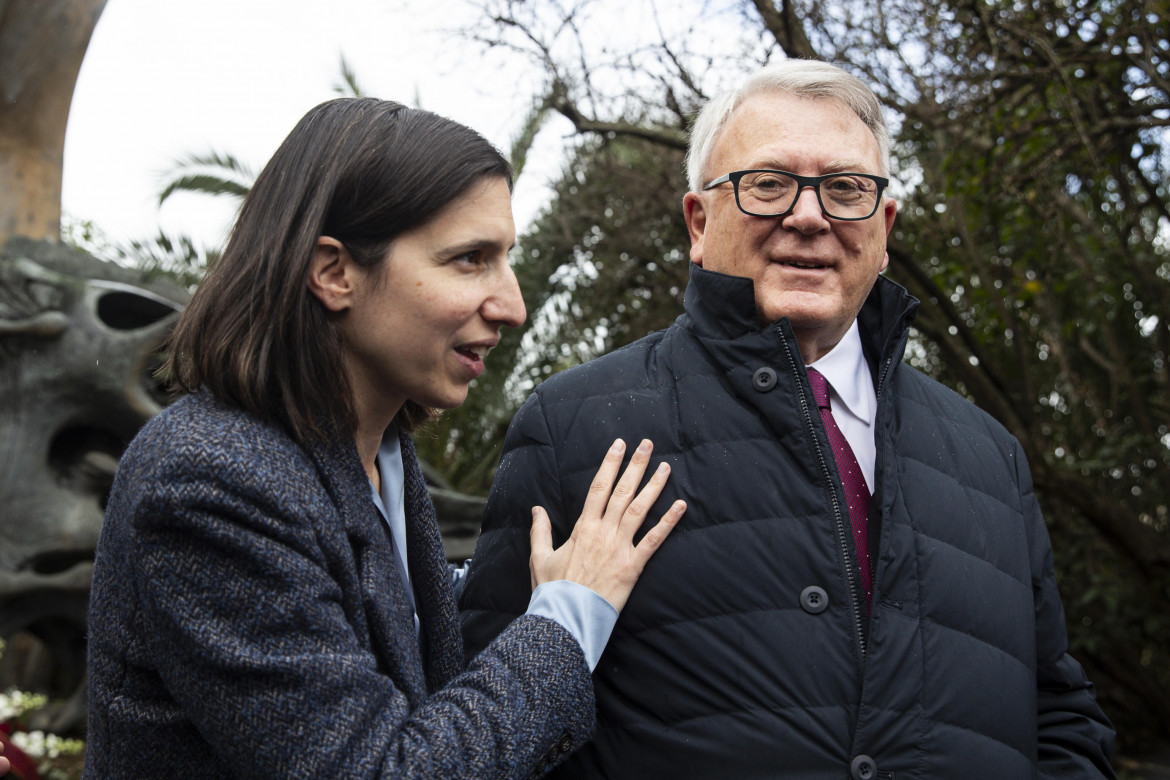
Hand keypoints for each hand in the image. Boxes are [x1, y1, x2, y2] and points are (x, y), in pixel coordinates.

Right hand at [529, 438, 684, 611]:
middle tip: (648, 444)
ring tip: (666, 467)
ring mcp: (619, 548)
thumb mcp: (539, 558)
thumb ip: (540, 531)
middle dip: (635, 466)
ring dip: (654, 487)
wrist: (566, 618)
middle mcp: (603, 532)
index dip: (610, 464)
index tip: (619, 445)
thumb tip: (536, 509)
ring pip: (639, 510)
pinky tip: (680, 506)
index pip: (598, 488)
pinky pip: (654, 540)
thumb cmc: (552, 591)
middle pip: (622, 491)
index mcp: (582, 528)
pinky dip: (668, 523)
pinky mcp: (633, 566)